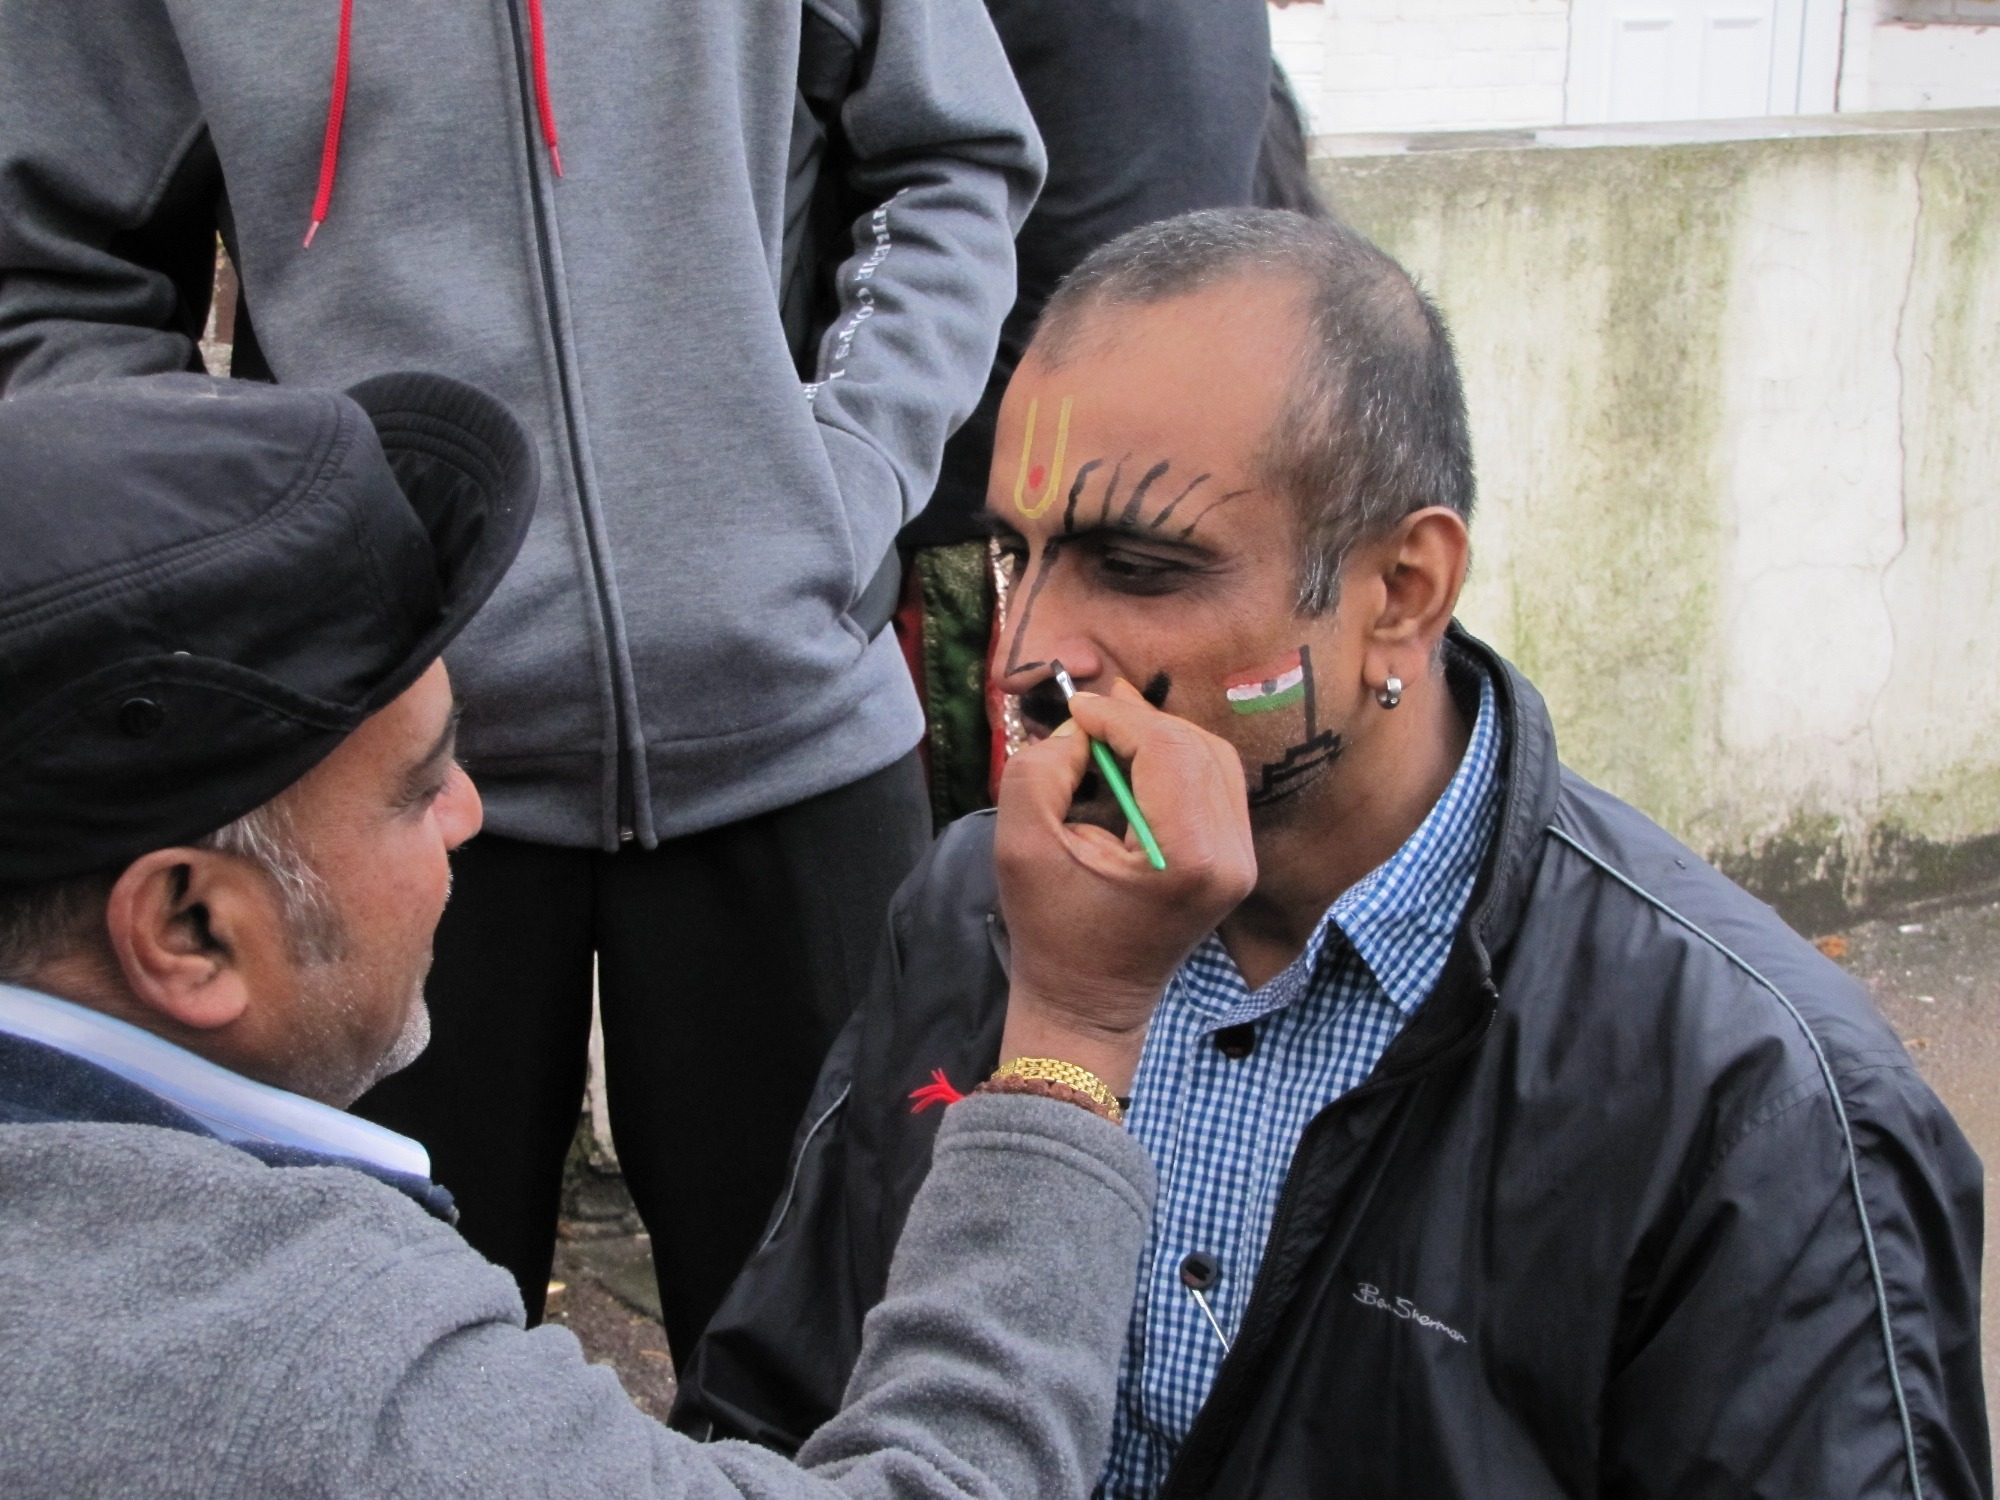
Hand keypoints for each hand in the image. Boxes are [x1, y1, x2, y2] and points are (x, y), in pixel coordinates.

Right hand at [994, 680, 1256, 1093]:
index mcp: (1188, 857)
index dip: (1119, 717)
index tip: (1074, 710)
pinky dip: (1177, 764)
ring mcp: (1242, 862)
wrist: (1088, 1002)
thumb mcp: (1020, 847)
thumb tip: (1077, 731)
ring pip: (1214, 760)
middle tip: (1088, 718)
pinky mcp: (1236, 863)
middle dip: (1140, 722)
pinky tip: (1136, 765)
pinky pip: (1217, 786)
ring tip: (1110, 736)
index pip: (1167, 749)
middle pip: (1197, 747)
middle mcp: (1231, 856)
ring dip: (1161, 739)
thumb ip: (1039, 772)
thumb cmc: (1051, 932)